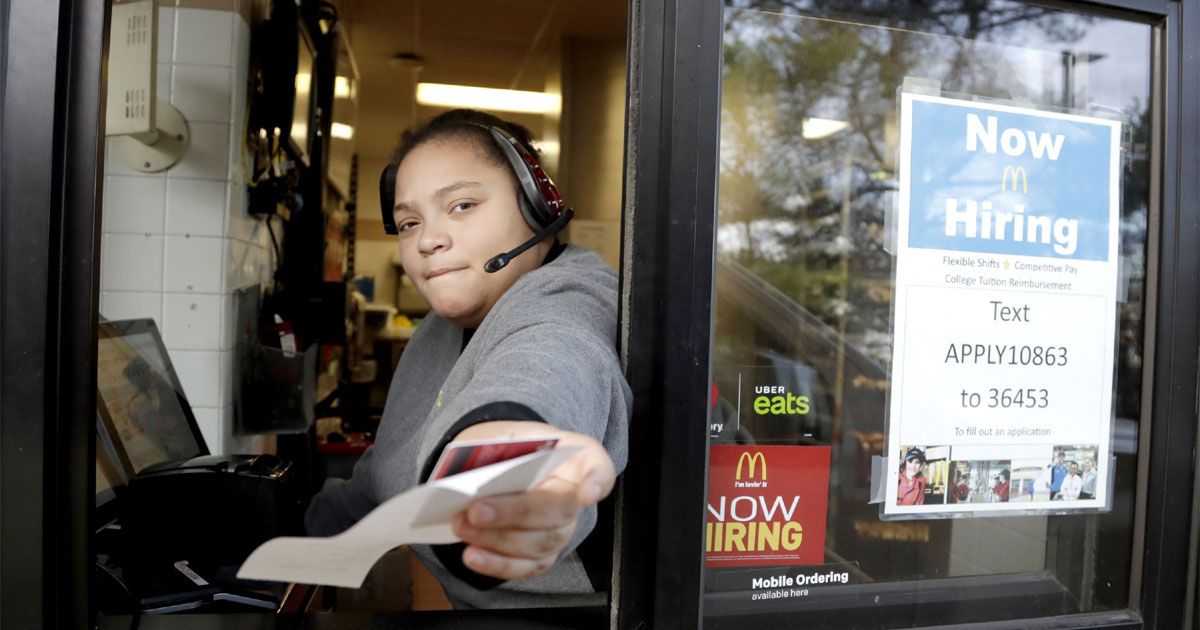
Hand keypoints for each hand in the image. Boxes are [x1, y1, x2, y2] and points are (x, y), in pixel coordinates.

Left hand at [448, 421, 614, 580]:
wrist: (503, 464)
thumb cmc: (509, 448)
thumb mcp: (505, 435)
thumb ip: (499, 451)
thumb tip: (474, 479)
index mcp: (574, 456)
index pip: (599, 467)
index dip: (597, 482)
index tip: (586, 495)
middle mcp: (576, 495)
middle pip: (559, 510)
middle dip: (515, 513)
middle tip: (476, 510)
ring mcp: (562, 529)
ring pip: (540, 543)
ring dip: (497, 539)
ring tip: (462, 527)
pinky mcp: (543, 554)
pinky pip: (526, 566)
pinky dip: (497, 564)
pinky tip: (473, 556)